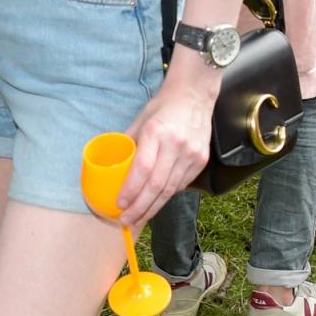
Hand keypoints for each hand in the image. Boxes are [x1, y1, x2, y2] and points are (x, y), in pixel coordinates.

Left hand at [117, 69, 217, 226]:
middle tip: (126, 221)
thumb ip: (129, 142)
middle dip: (140, 208)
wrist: (194, 95)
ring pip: (170, 190)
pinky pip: (181, 185)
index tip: (119, 204)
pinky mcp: (201, 161)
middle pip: (157, 186)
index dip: (131, 191)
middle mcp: (176, 145)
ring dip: (153, 207)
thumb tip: (114, 165)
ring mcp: (191, 154)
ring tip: (138, 218)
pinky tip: (156, 202)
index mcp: (156, 132)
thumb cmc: (163, 106)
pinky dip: (167, 196)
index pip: (143, 169)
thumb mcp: (140, 119)